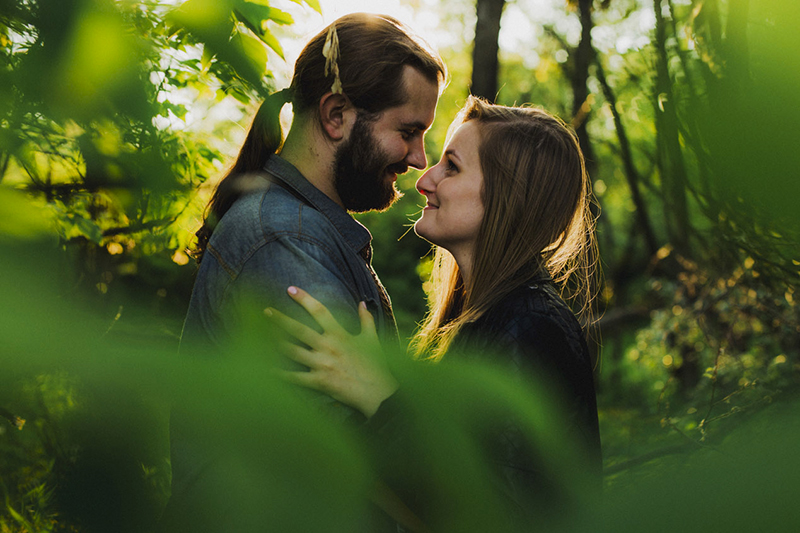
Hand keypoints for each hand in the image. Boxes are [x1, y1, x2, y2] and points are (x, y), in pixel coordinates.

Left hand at [265, 287, 398, 417]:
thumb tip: (362, 303)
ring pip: (292, 351)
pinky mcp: (319, 381)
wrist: (380, 392)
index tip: (290, 289)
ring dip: (275, 343)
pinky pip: (294, 377)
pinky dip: (279, 374)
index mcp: (339, 334)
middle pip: (298, 329)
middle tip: (266, 311)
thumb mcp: (372, 339)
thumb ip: (365, 320)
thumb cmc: (377, 365)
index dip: (304, 298)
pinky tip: (265, 370)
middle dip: (280, 319)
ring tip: (260, 336)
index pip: (319, 310)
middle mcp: (327, 346)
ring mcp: (322, 364)